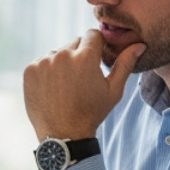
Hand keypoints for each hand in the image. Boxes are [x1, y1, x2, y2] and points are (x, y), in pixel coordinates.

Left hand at [22, 30, 143, 141]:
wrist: (63, 134)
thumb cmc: (92, 113)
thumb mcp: (113, 90)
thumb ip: (125, 64)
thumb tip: (139, 45)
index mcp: (85, 57)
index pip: (93, 34)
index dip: (97, 46)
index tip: (96, 59)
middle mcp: (62, 55)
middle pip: (75, 42)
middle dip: (80, 54)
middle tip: (82, 77)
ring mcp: (43, 62)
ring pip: (57, 52)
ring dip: (63, 62)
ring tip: (67, 85)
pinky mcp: (30, 70)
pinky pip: (42, 62)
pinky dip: (47, 70)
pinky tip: (53, 88)